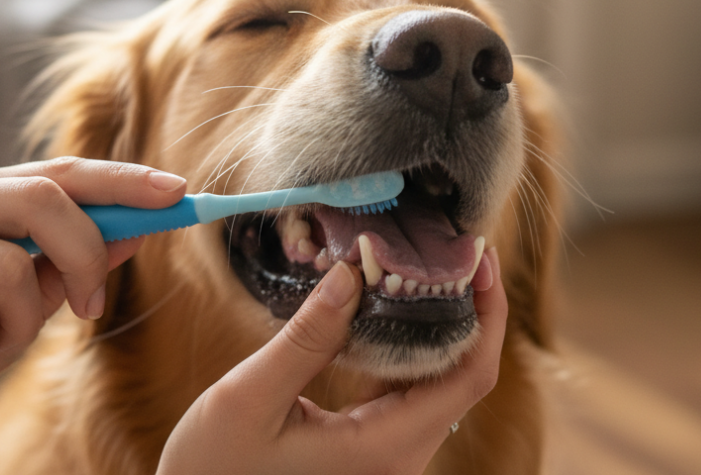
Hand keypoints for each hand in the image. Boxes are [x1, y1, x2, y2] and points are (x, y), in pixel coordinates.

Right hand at [0, 157, 185, 472]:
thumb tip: (139, 232)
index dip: (124, 180)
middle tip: (93, 306)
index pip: (63, 171)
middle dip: (86, 254)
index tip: (177, 191)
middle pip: (41, 199)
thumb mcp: (36, 296)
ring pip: (7, 267)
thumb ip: (78, 261)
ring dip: (22, 321)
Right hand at [158, 248, 507, 474]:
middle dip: (469, 310)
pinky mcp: (368, 447)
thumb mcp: (249, 399)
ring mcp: (385, 455)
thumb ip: (306, 338)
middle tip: (454, 247)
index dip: (487, 315)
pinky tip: (387, 307)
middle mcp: (398, 457)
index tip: (478, 257)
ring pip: (436, 383)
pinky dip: (406, 345)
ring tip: (426, 266)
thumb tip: (353, 274)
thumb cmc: (213, 469)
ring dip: (439, 325)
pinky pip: (404, 391)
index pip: (470, 377)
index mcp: (383, 448)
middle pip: (462, 377)